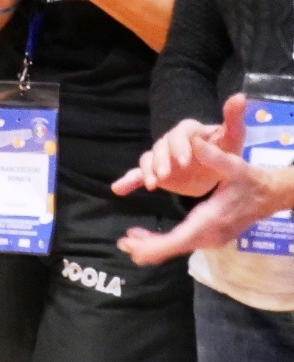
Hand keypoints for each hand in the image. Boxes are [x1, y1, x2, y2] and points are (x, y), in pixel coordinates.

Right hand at [112, 116, 231, 198]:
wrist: (217, 171)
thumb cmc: (224, 152)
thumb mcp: (233, 138)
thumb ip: (234, 119)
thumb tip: (239, 96)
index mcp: (188, 132)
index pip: (180, 134)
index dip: (180, 146)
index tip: (185, 161)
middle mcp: (171, 142)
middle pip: (160, 147)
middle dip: (162, 161)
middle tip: (165, 175)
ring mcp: (162, 158)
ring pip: (149, 159)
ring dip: (148, 171)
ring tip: (152, 184)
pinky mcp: (156, 173)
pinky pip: (138, 174)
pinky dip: (128, 181)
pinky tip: (118, 189)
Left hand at [118, 95, 293, 264]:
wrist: (270, 195)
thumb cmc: (251, 180)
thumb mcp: (236, 165)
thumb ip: (216, 157)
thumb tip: (196, 142)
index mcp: (211, 219)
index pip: (178, 239)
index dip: (153, 244)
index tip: (131, 245)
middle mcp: (210, 234)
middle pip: (174, 248)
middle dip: (147, 248)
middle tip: (121, 244)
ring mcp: (211, 239)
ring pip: (177, 248)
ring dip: (152, 246)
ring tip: (127, 241)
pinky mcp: (211, 236)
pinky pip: (183, 243)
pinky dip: (163, 243)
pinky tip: (146, 237)